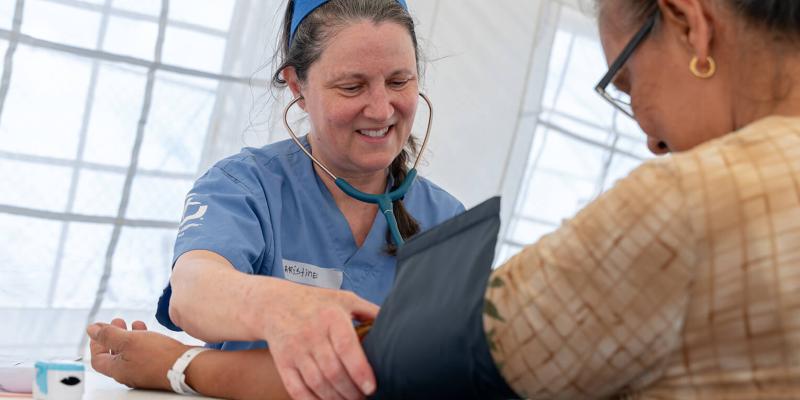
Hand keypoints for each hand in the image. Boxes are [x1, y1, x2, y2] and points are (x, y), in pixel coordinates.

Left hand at [87, 318, 188, 390]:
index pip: (98, 359)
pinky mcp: (156, 368)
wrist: (186, 366)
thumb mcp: (129, 340)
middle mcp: (129, 374)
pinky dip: (143, 342)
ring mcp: (143, 372)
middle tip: (117, 322)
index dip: (96, 343)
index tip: (99, 330)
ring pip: (131, 353)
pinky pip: (144, 354)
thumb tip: (92, 330)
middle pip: (114, 355)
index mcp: (118, 370)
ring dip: (129, 337)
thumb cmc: (159, 356)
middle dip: (114, 336)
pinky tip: (149, 333)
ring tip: (134, 324)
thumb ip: (108, 335)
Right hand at [264, 286, 378, 399]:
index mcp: (331, 317)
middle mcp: (311, 333)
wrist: (275, 304)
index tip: (371, 387)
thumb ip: (369, 311)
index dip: (359, 370)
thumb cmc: (317, 302)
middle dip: (351, 391)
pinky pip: (297, 389)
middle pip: (333, 371)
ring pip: (317, 383)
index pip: (346, 347)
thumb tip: (396, 322)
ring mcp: (295, 350)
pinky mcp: (283, 363)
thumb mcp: (344, 298)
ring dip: (335, 399)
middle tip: (364, 398)